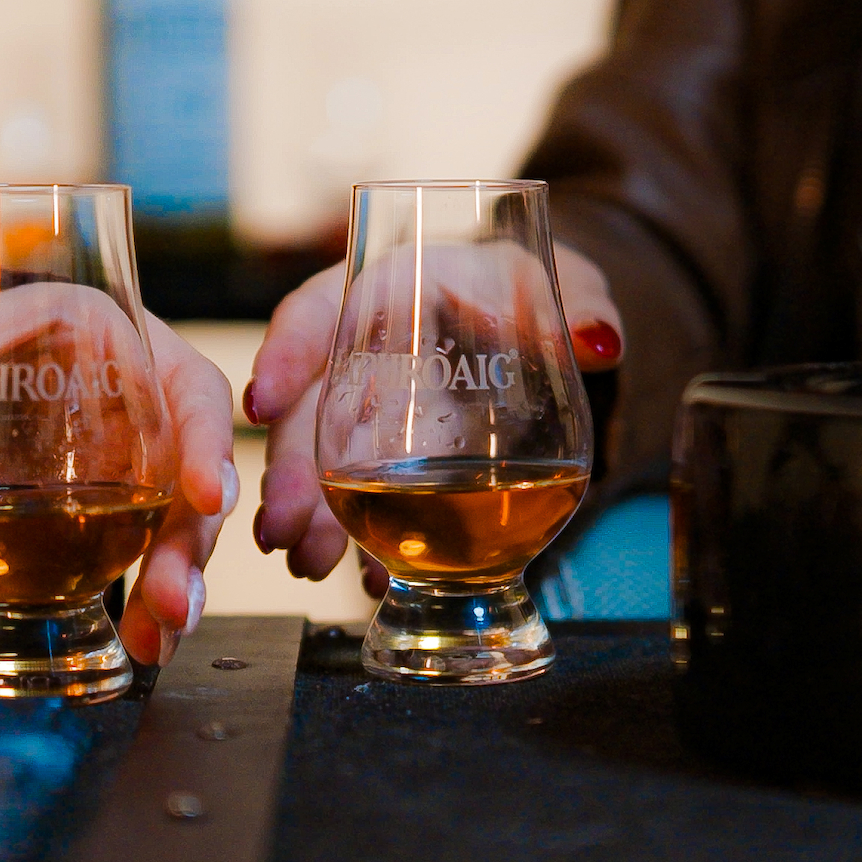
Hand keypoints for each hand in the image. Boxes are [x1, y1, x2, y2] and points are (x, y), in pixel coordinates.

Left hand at [0, 294, 237, 666]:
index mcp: (119, 344)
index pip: (194, 392)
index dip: (209, 445)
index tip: (204, 497)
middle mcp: (144, 408)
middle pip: (193, 482)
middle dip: (190, 550)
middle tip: (172, 606)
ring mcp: (134, 465)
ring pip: (176, 530)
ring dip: (172, 589)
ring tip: (153, 641)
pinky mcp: (111, 511)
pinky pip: (129, 557)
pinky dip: (117, 602)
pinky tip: (102, 638)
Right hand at [246, 241, 622, 591]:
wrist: (553, 331)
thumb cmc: (544, 296)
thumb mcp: (569, 286)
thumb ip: (585, 307)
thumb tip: (599, 341)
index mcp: (398, 284)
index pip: (325, 306)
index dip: (288, 351)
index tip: (262, 400)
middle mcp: (372, 346)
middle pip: (315, 401)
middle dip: (291, 467)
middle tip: (280, 522)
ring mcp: (378, 405)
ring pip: (327, 457)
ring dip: (311, 513)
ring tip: (305, 560)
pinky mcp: (394, 455)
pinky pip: (369, 498)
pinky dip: (366, 539)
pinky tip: (364, 577)